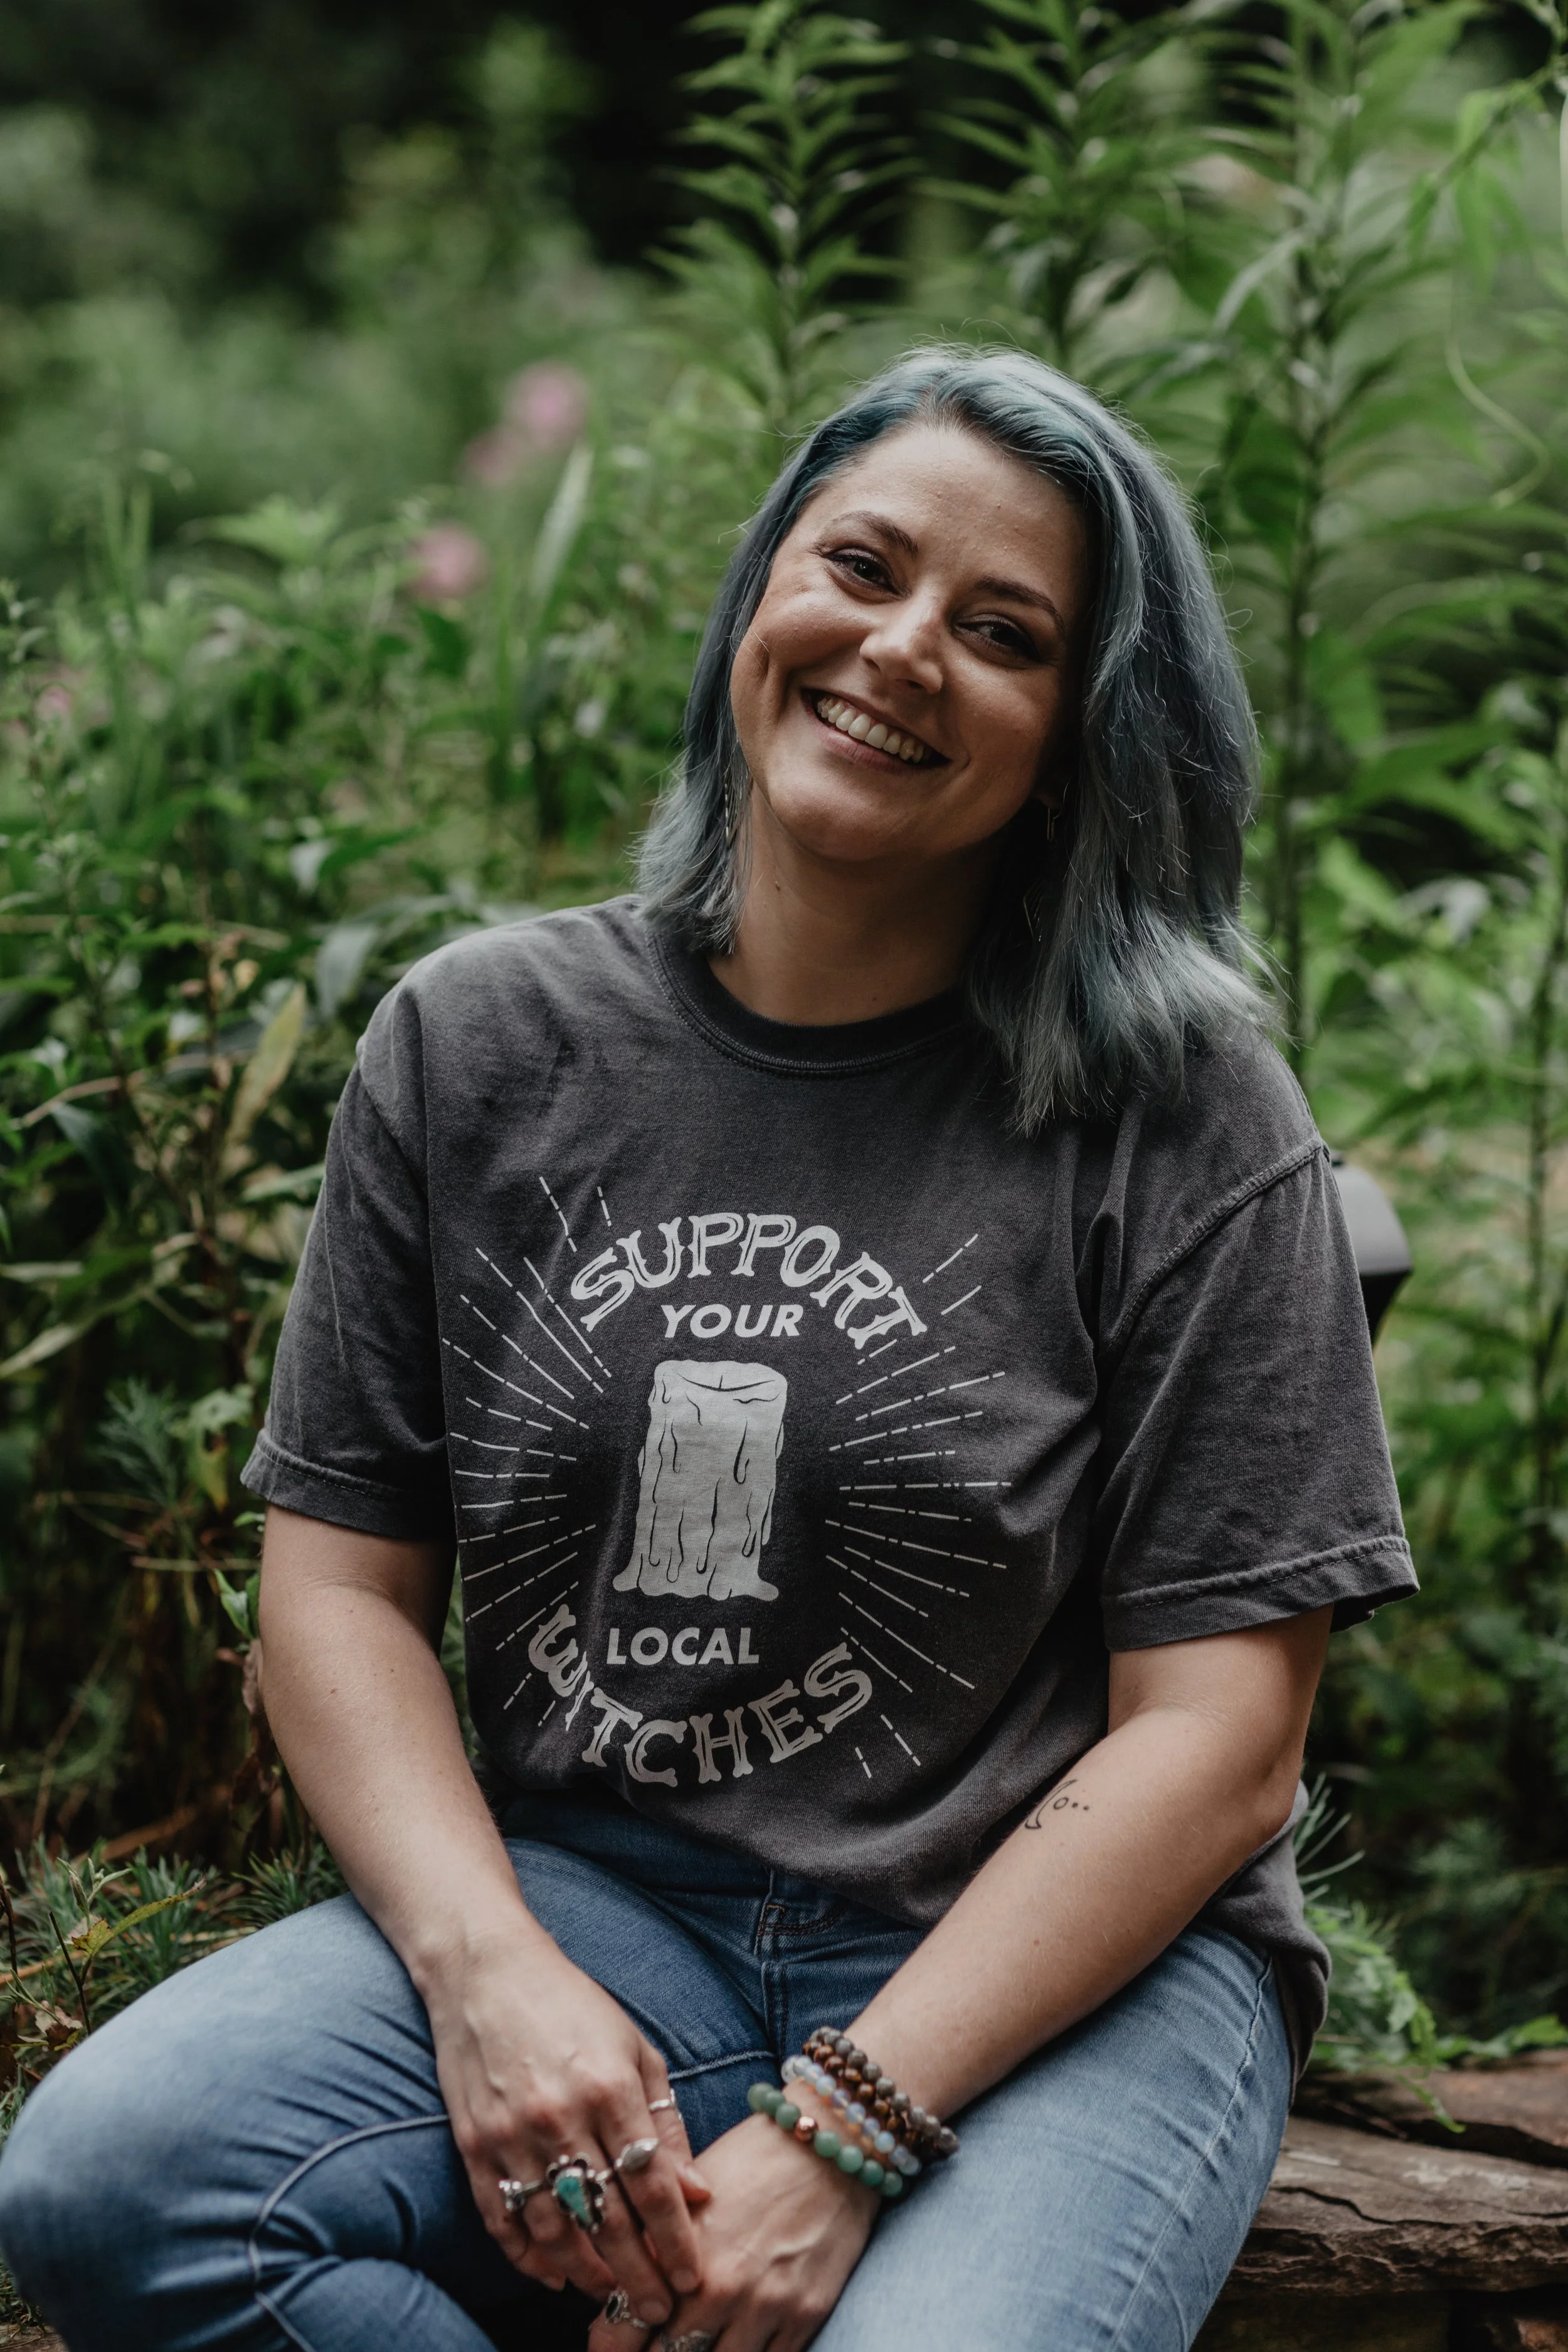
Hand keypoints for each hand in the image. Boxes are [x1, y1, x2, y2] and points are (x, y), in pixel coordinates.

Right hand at [424, 1928, 710, 2327]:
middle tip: (661, 2314)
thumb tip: (697, 2192)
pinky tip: (555, 2276)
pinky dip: (528, 2257)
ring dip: (589, 2276)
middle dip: (639, 2276)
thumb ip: (665, 2121)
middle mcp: (562, 2116)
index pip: (651, 2186)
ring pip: (556, 2231)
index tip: (693, 2279)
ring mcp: (513, 2134)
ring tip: (616, 2301)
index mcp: (610, 2088)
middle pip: (608, 2220)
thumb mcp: (635, 2048)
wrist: (485, 1970)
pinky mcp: (474, 2145)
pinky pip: (503, 2219)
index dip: (675, 2241)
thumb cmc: (573, 2006)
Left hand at [588, 2112, 876, 2351]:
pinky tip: (732, 2345)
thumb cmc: (751, 2161)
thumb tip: (616, 2299)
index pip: (623, 2331)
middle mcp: (722, 2291)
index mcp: (683, 2256)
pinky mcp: (806, 2317)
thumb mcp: (690, 2200)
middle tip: (650, 2343)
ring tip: (689, 2342)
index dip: (608, 2345)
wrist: (828, 2143)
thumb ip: (653, 2251)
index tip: (604, 2348)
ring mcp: (767, 2310)